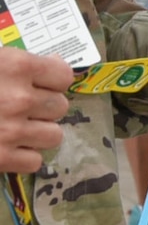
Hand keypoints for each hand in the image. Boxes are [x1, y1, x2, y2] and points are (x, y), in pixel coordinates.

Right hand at [0, 49, 77, 172]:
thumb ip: (22, 62)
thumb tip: (57, 62)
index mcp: (17, 66)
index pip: (64, 76)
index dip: (51, 81)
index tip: (36, 84)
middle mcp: (20, 98)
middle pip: (60, 107)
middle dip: (43, 108)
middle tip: (18, 108)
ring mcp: (10, 130)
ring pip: (54, 136)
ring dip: (37, 134)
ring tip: (14, 128)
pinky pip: (34, 162)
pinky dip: (21, 158)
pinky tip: (6, 147)